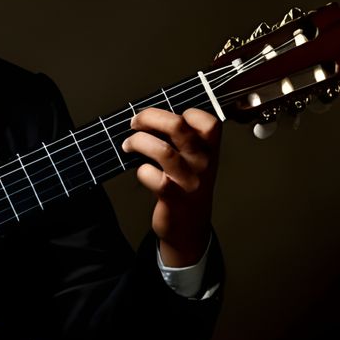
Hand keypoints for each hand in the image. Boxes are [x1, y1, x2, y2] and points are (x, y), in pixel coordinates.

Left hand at [121, 106, 221, 266]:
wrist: (189, 226)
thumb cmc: (188, 186)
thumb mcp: (195, 160)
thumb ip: (181, 139)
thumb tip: (150, 118)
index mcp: (210, 149)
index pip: (206, 120)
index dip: (185, 113)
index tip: (166, 120)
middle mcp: (203, 162)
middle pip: (177, 126)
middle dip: (149, 117)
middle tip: (135, 122)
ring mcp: (188, 180)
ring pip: (161, 150)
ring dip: (138, 142)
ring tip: (128, 144)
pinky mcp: (172, 196)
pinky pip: (150, 175)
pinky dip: (141, 170)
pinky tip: (142, 172)